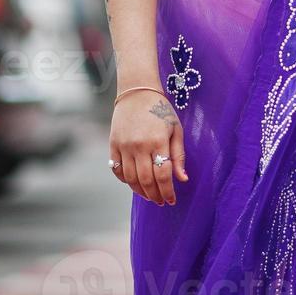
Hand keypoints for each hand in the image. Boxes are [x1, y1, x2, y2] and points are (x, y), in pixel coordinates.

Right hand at [109, 91, 188, 205]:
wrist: (136, 92)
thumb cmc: (161, 110)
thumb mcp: (175, 129)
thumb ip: (179, 155)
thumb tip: (182, 179)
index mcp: (158, 141)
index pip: (163, 174)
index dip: (168, 191)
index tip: (172, 200)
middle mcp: (139, 145)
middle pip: (146, 180)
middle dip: (155, 195)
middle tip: (161, 201)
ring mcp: (124, 146)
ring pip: (130, 178)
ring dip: (140, 191)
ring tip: (149, 195)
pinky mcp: (113, 145)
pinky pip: (117, 170)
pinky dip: (125, 180)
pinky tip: (134, 183)